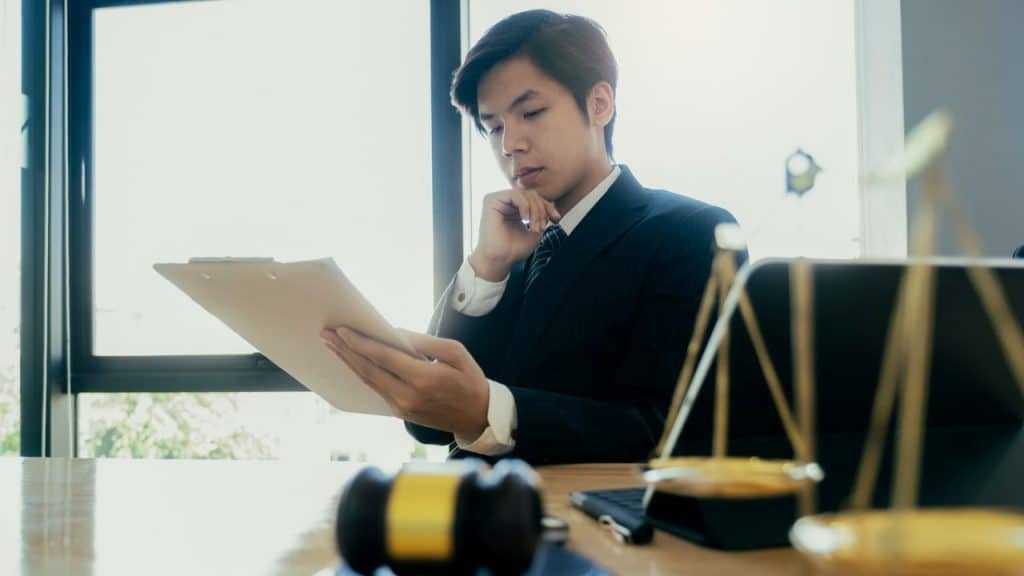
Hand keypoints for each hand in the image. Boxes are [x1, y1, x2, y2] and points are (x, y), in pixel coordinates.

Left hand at [320, 327, 489, 438]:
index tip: (342, 330)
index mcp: (424, 378)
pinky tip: (352, 363)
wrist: (478, 416)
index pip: (384, 357)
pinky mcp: (400, 413)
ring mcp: (402, 408)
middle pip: (369, 371)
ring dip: (349, 363)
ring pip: (369, 382)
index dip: (360, 343)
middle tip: (326, 335)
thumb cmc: (470, 379)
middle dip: (346, 351)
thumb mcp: (456, 352)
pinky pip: (377, 390)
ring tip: (333, 346)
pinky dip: (362, 374)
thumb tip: (396, 334)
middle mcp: (409, 396)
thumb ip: (425, 342)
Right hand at [469, 187, 560, 280]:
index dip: (547, 207)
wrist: (499, 260)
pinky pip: (515, 194)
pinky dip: (525, 206)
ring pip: (525, 194)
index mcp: (514, 208)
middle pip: (531, 195)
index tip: (556, 219)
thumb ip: (542, 217)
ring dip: (535, 210)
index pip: (535, 199)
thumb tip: (551, 203)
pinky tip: (525, 219)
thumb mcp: (535, 231)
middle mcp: (506, 202)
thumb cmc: (514, 250)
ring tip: (534, 227)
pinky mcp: (492, 200)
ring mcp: (498, 200)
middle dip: (542, 210)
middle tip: (542, 227)